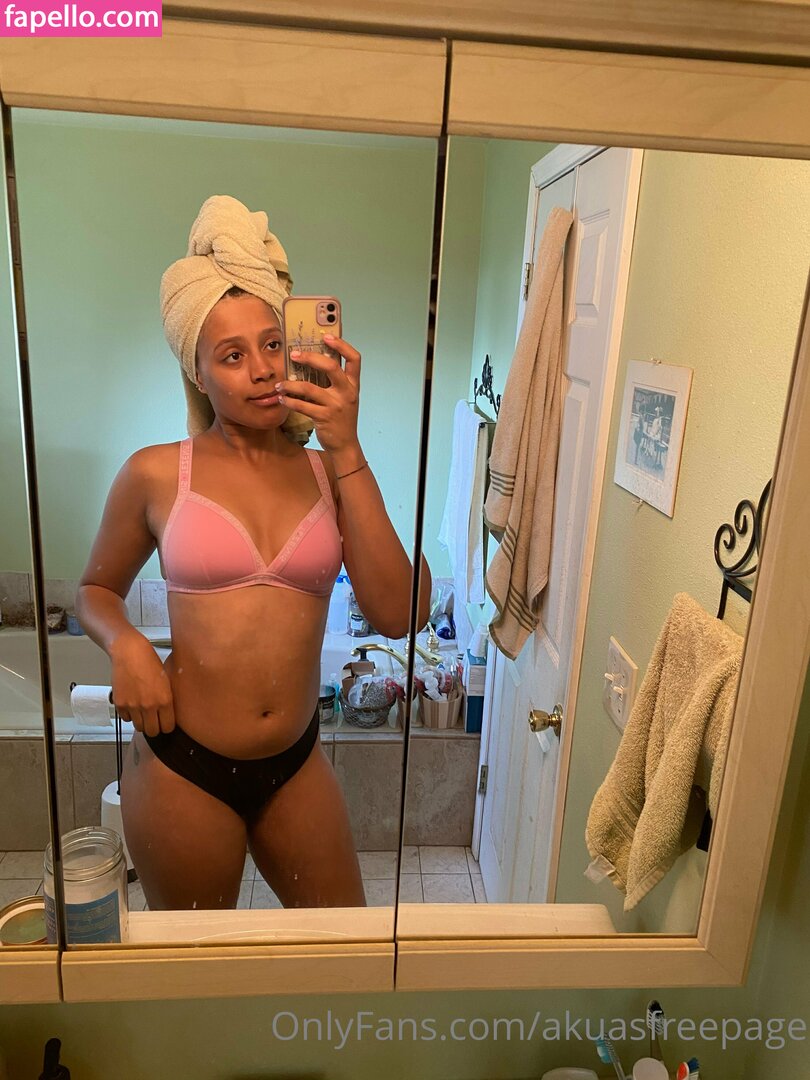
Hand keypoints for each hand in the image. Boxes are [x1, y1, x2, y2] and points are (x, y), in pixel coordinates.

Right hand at [111, 637, 175, 736]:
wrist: (130, 652)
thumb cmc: (149, 662)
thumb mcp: (166, 681)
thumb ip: (167, 699)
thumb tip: (167, 714)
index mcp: (165, 700)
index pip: (167, 727)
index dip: (166, 727)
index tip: (164, 724)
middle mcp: (150, 706)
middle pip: (152, 731)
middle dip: (154, 728)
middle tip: (153, 721)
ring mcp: (133, 706)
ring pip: (138, 727)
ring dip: (141, 721)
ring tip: (142, 711)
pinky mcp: (120, 704)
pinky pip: (125, 718)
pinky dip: (129, 714)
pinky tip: (132, 703)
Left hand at [275, 335, 359, 454]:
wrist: (345, 445)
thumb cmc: (342, 418)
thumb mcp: (345, 398)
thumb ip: (336, 382)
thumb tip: (314, 362)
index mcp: (354, 385)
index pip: (354, 359)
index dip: (342, 345)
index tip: (327, 336)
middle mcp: (347, 393)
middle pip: (331, 367)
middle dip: (310, 358)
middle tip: (294, 354)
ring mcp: (336, 405)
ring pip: (310, 388)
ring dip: (291, 384)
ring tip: (279, 384)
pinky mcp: (324, 418)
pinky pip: (303, 406)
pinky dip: (289, 401)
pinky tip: (282, 399)